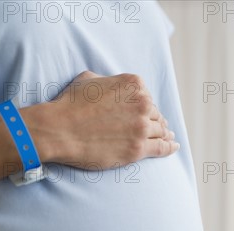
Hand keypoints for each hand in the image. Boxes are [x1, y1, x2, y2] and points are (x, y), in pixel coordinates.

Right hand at [23, 71, 178, 168]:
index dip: (144, 106)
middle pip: (155, 114)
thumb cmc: (69, 104)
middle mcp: (142, 103)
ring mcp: (141, 127)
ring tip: (168, 137)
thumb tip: (110, 84)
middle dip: (154, 120)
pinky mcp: (138, 149)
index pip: (147, 96)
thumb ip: (107, 79)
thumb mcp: (88, 79)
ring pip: (160, 131)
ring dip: (164, 134)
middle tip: (155, 127)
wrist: (60, 129)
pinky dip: (170, 147)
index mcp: (133, 84)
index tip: (143, 113)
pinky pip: (162, 148)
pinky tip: (173, 146)